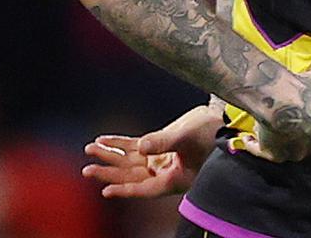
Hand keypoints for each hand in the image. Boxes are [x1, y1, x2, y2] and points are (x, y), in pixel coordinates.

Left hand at [81, 99, 225, 197]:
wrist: (223, 120)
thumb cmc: (211, 132)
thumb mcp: (188, 137)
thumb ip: (164, 141)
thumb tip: (142, 145)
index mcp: (175, 178)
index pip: (145, 188)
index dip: (126, 190)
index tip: (106, 191)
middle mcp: (164, 172)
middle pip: (132, 175)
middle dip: (110, 172)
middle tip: (87, 170)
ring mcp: (160, 159)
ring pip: (130, 161)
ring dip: (110, 156)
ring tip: (89, 149)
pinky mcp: (158, 146)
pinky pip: (134, 148)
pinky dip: (119, 144)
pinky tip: (103, 140)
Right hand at [244, 52, 310, 161]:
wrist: (281, 101)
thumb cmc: (303, 90)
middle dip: (302, 135)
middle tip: (291, 122)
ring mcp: (296, 154)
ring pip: (288, 150)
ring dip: (280, 141)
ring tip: (270, 127)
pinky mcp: (275, 156)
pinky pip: (263, 152)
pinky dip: (255, 146)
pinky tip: (249, 137)